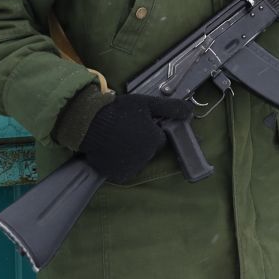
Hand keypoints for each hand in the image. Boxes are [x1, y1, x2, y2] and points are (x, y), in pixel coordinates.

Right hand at [79, 92, 194, 181]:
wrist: (88, 123)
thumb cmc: (118, 110)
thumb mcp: (147, 103)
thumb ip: (170, 108)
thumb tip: (190, 111)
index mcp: (155, 140)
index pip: (159, 139)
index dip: (150, 130)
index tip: (138, 124)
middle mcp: (146, 156)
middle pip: (149, 151)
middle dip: (141, 142)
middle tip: (124, 130)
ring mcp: (131, 167)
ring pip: (137, 161)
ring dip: (130, 153)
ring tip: (115, 140)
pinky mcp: (117, 175)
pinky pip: (123, 171)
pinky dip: (119, 164)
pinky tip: (110, 151)